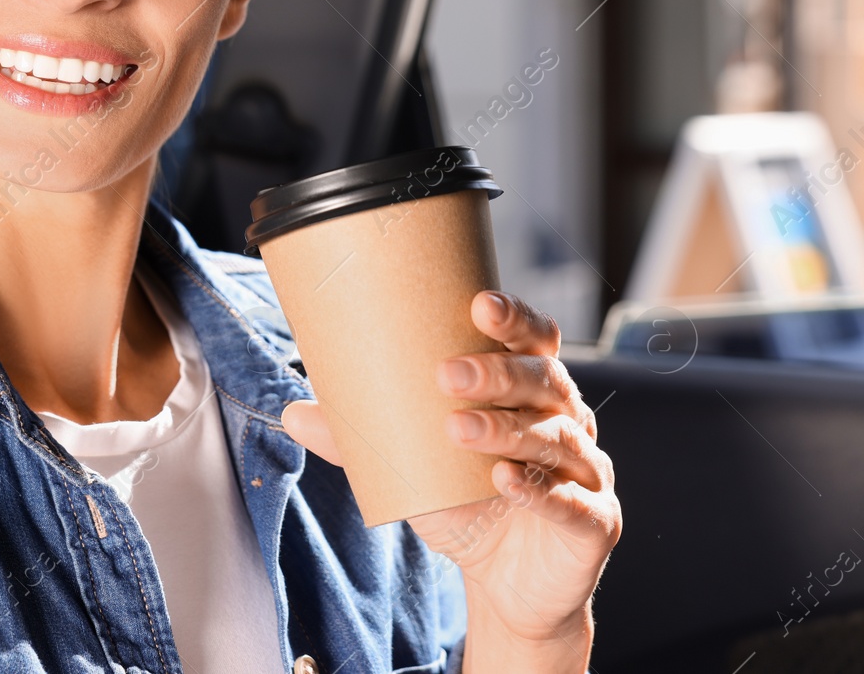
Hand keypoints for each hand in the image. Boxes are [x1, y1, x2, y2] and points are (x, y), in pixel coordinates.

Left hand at [281, 291, 619, 672]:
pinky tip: (504, 481)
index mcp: (530, 393)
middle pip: (544, 381)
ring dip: (506, 431)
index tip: (479, 303)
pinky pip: (573, 501)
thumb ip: (361, 440)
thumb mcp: (411, 467)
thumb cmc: (464, 505)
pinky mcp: (597, 522)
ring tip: (457, 430)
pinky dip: (539, 490)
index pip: (535, 340)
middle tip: (446, 375)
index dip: (515, 319)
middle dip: (497, 374)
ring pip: (556, 437)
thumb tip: (292, 414)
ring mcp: (587, 471)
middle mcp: (568, 421)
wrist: (506, 586)